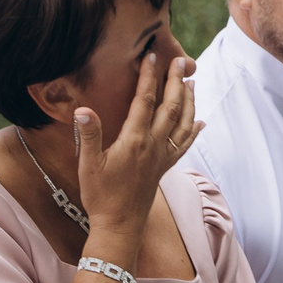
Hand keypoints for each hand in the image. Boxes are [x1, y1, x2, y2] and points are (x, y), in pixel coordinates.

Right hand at [76, 51, 201, 236]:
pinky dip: (193, 131)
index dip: (149, 77)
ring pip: (182, 124)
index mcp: (134, 141)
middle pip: (170, 107)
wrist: (119, 226)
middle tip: (180, 61)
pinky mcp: (164, 168)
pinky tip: (199, 122)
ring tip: (191, 83)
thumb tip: (83, 109)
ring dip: (189, 102)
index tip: (151, 56)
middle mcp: (153, 146)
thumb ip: (88, 135)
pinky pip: (184, 145)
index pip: (145, 101)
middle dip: (176, 82)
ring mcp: (162, 158)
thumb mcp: (87, 165)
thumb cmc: (100, 197)